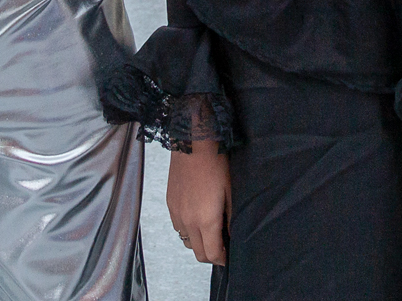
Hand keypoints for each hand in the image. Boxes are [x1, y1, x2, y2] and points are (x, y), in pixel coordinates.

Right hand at [167, 144, 230, 265]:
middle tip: (222, 247)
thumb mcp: (231, 192)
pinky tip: (198, 217)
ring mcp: (176, 214)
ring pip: (187, 241)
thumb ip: (230, 219)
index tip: (228, 256)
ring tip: (210, 230)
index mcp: (206, 220)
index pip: (212, 254)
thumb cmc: (216, 164)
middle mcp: (188, 221)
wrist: (192, 143)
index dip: (222, 259)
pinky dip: (188, 229)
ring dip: (199, 242)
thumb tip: (231, 235)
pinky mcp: (170, 205)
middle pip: (198, 253)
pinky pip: (178, 227)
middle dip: (211, 254)